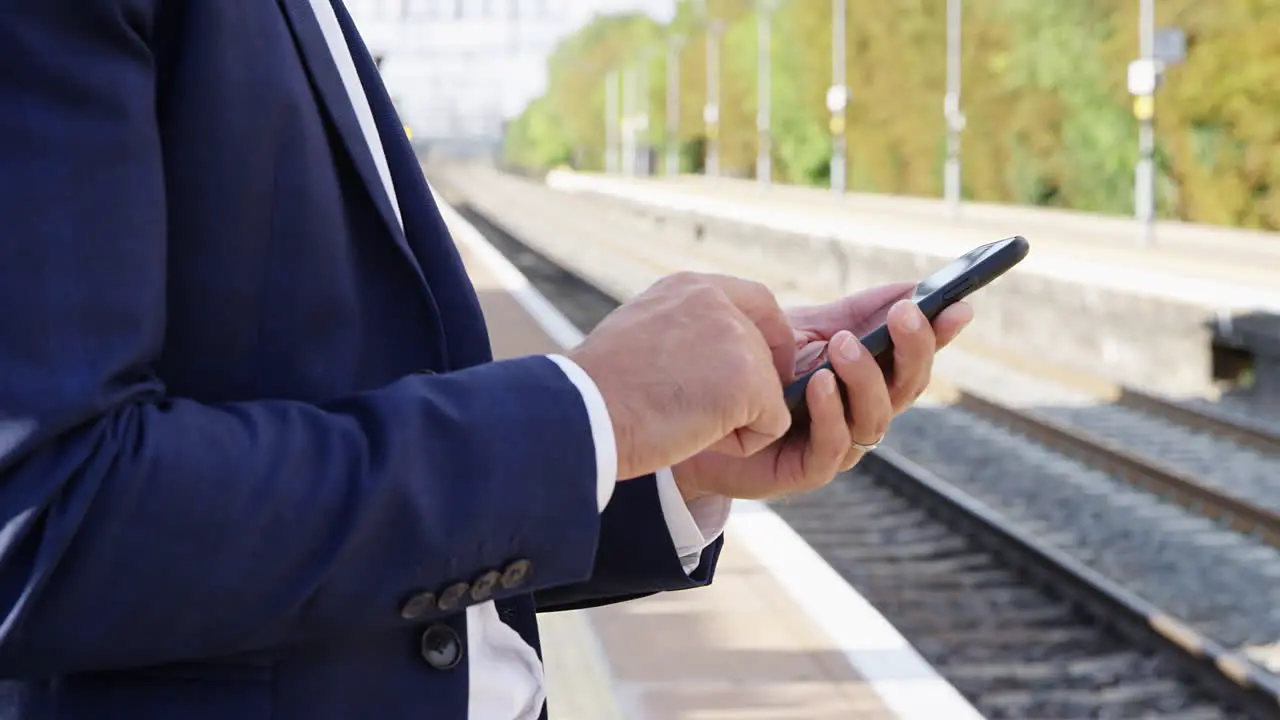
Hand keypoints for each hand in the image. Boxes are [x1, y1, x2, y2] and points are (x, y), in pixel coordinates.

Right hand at [568, 272, 796, 480]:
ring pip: (769, 393)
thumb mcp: (640, 337)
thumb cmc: (595, 391)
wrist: (580, 412)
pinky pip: (771, 425)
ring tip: (681, 423)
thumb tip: (704, 359)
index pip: (756, 300)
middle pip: (766, 353)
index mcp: (689, 288)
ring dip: (735, 421)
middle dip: (747, 392)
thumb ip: (681, 333)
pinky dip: (741, 444)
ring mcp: (736, 338)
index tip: (759, 371)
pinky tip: (697, 439)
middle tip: (694, 414)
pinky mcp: (749, 380)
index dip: (768, 338)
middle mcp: (717, 302)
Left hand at [672, 283, 973, 501]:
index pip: (916, 355)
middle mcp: (863, 411)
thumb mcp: (806, 332)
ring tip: (844, 345)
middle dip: (913, 348)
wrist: (699, 415)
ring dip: (866, 377)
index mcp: (870, 377)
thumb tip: (911, 285)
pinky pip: (834, 446)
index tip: (959, 305)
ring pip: (877, 417)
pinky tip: (819, 384)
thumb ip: (855, 314)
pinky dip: (831, 413)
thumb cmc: (756, 372)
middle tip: (906, 313)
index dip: (941, 334)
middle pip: (908, 385)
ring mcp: (840, 443)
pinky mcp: (808, 471)